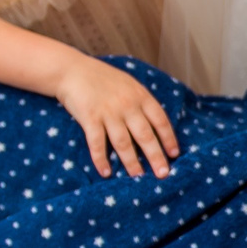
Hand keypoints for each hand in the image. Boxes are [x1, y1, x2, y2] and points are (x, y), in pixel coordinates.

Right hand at [56, 55, 181, 177]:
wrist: (72, 70)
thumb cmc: (102, 78)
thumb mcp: (129, 85)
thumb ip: (141, 102)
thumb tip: (156, 125)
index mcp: (140, 96)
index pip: (160, 120)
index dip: (168, 138)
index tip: (174, 154)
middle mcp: (127, 105)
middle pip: (145, 135)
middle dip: (155, 156)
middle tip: (163, 174)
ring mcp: (108, 112)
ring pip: (123, 143)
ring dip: (131, 162)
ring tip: (138, 177)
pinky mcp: (90, 118)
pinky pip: (97, 143)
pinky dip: (101, 159)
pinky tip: (105, 173)